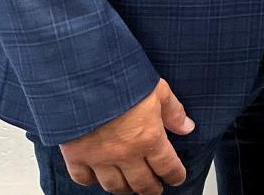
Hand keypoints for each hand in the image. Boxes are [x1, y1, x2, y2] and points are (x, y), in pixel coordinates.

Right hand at [58, 79, 192, 194]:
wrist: (87, 80)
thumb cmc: (124, 81)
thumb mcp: (159, 91)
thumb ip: (174, 112)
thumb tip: (187, 127)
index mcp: (149, 139)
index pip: (167, 166)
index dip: (174, 175)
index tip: (177, 178)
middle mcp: (125, 154)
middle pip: (141, 183)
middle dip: (151, 189)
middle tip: (155, 189)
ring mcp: (99, 158)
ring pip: (114, 186)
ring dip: (124, 189)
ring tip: (130, 187)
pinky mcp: (76, 156)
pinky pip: (83, 178)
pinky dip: (90, 181)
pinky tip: (97, 178)